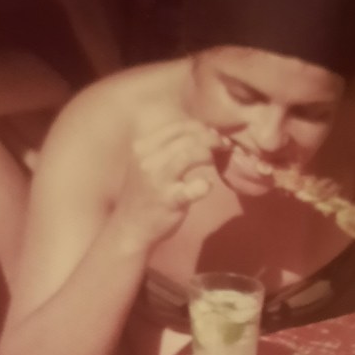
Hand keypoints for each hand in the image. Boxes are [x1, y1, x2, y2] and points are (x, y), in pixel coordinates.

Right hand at [112, 117, 219, 248]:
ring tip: (220, 159)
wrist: (129, 228)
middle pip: (187, 138)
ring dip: (210, 153)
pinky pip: (194, 188)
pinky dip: (205, 185)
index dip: (200, 127)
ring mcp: (158, 180)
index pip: (177, 127)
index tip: (214, 135)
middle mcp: (148, 160)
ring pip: (190, 154)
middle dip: (211, 138)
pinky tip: (208, 186)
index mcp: (143, 147)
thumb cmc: (144, 195)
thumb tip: (199, 134)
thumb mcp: (147, 164)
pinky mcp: (169, 200)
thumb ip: (166, 149)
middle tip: (224, 145)